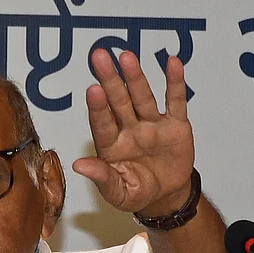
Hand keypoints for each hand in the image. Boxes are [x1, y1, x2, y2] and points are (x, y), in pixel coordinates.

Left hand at [74, 49, 195, 216]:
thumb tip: (78, 165)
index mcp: (111, 145)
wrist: (166, 195)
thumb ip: (101, 177)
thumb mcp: (117, 192)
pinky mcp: (175, 125)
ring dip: (135, 77)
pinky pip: (175, 101)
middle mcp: (129, 129)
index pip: (102, 123)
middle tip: (99, 57)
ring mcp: (152, 124)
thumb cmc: (136, 191)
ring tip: (126, 56)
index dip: (98, 107)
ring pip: (142, 97)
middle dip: (110, 80)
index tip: (93, 89)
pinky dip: (175, 83)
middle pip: (118, 101)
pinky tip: (172, 63)